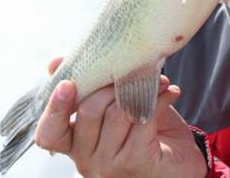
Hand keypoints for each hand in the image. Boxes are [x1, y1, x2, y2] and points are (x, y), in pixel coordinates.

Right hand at [34, 57, 206, 177]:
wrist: (180, 167)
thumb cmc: (146, 135)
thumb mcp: (114, 109)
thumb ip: (89, 90)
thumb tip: (55, 62)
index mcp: (76, 145)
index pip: (49, 133)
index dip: (55, 108)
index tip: (67, 84)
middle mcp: (87, 159)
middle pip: (88, 110)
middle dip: (113, 83)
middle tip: (137, 70)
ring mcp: (110, 164)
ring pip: (117, 112)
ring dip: (142, 88)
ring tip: (160, 80)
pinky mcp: (136, 161)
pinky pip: (143, 119)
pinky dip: (160, 99)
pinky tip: (171, 93)